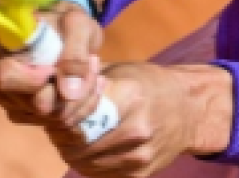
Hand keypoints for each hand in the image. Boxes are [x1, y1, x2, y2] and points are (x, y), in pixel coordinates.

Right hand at [0, 0, 105, 127]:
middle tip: (94, 62)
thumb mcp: (77, 25)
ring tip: (93, 69)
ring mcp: (10, 100)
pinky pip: (57, 123)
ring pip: (52, 117)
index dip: (38, 80)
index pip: (7, 78)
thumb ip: (74, 53)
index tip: (61, 66)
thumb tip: (68, 92)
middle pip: (37, 104)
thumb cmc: (65, 21)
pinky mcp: (25, 113)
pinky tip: (89, 85)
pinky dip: (81, 107)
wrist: (64, 30)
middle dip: (75, 89)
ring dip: (82, 97)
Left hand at [50, 63, 233, 177]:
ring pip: (81, 161)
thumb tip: (47, 85)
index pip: (73, 114)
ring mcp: (138, 156)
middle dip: (60, 132)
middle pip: (73, 142)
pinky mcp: (138, 174)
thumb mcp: (120, 71)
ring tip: (77, 132)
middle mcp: (135, 129)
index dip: (57, 113)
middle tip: (61, 121)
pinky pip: (97, 173)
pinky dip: (87, 161)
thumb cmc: (150, 85)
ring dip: (71, 148)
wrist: (191, 110)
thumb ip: (85, 80)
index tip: (56, 106)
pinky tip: (93, 146)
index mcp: (129, 96)